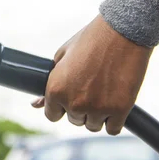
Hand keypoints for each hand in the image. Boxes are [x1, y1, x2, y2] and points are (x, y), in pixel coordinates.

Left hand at [32, 15, 152, 134]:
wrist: (123, 30)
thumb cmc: (91, 40)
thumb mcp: (62, 56)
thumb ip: (50, 83)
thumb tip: (35, 104)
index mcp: (56, 89)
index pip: (52, 115)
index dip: (61, 106)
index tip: (71, 96)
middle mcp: (74, 102)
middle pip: (74, 120)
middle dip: (80, 107)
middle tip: (91, 86)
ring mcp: (97, 108)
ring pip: (93, 125)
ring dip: (97, 114)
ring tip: (104, 90)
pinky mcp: (120, 110)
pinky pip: (112, 129)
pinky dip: (114, 120)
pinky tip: (115, 102)